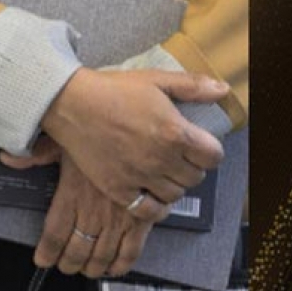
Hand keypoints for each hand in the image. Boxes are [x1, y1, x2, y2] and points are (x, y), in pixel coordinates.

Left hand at [28, 143, 157, 278]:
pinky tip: (113, 268)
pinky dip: (121, 265)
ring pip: (102, 255)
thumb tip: (7, 157)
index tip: (42, 260)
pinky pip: (131, 251)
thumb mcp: (61, 142)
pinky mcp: (142, 221)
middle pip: (77, 250)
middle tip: (65, 266)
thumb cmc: (99, 139)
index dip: (47, 252)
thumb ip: (34, 155)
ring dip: (92, 267)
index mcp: (71, 196)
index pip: (54, 234)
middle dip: (69, 263)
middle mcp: (93, 213)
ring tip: (85, 270)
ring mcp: (118, 220)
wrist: (139, 140)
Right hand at [37, 67, 227, 209]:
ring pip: (175, 195)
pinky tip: (150, 194)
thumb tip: (223, 90)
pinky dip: (154, 206)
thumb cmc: (112, 89)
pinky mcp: (118, 189)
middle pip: (196, 177)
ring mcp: (140, 177)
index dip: (208, 151)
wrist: (68, 103)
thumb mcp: (154, 80)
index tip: (197, 146)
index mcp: (176, 132)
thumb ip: (192, 86)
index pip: (214, 156)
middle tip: (175, 157)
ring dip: (173, 185)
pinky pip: (149, 210)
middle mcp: (162, 159)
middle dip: (190, 167)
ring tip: (161, 172)